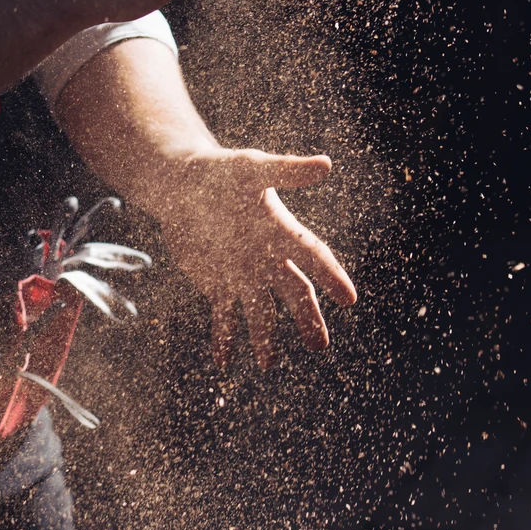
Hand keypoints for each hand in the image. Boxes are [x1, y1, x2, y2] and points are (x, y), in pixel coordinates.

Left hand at [147, 149, 356, 369]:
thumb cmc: (219, 171)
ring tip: (267, 364)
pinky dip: (224, 339)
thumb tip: (326, 165)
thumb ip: (287, 171)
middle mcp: (268, 258)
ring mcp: (243, 274)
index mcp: (281, 231)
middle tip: (319, 346)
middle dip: (307, 319)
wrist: (181, 184)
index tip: (349, 299)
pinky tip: (224, 362)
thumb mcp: (253, 168)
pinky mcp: (217, 284)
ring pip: (260, 312)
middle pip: (294, 293)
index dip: (332, 277)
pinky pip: (224, 317)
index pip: (313, 257)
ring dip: (264, 338)